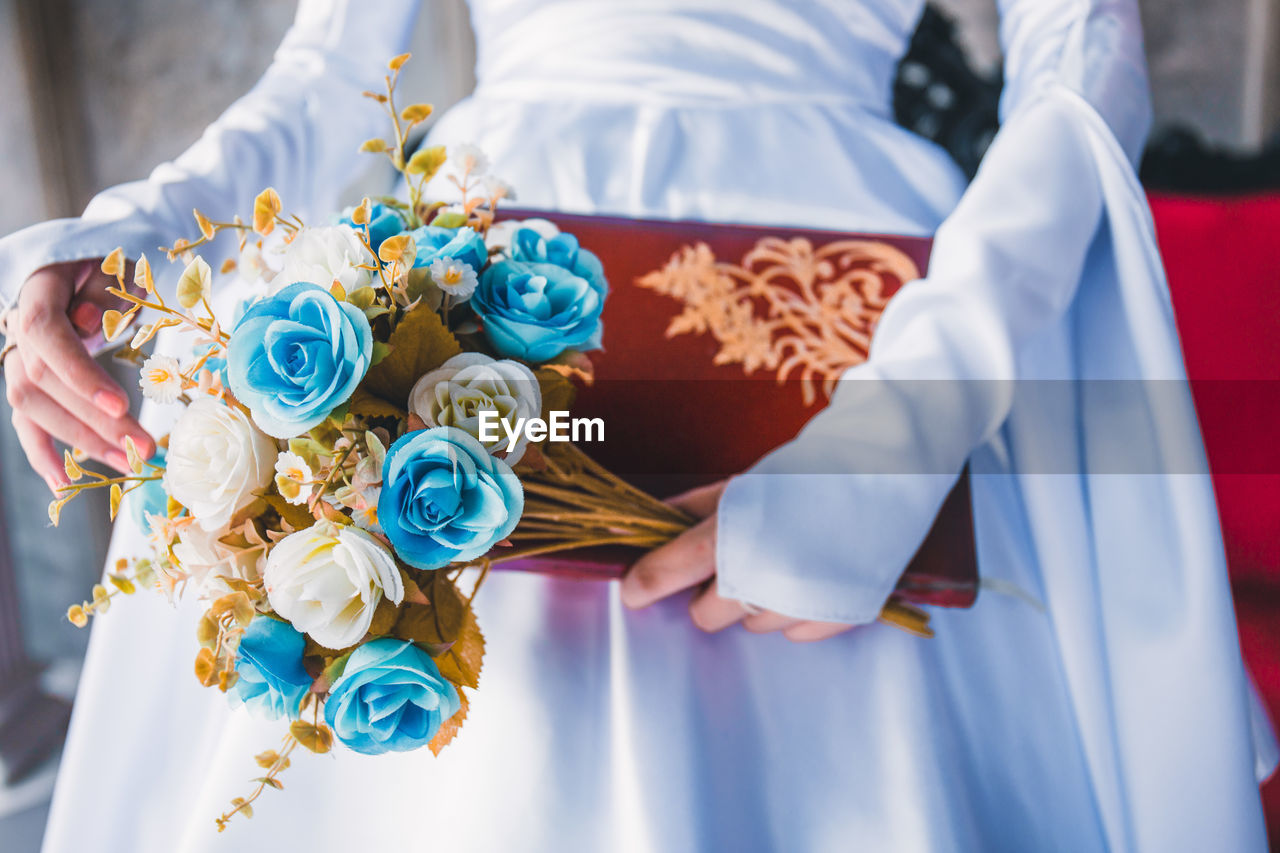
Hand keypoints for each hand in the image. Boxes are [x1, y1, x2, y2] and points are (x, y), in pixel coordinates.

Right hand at [4, 259, 154, 492]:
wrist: (77, 267)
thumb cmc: (103, 266)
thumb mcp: (114, 266)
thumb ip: (103, 293)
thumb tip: (87, 325)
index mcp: (38, 293)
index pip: (47, 336)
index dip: (79, 374)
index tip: (120, 405)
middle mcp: (17, 329)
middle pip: (45, 382)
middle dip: (95, 421)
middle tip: (143, 448)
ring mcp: (17, 358)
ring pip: (35, 407)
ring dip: (81, 441)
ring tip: (127, 464)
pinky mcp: (27, 382)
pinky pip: (25, 422)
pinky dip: (42, 454)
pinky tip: (63, 486)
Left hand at [620, 480, 854, 641]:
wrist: (888, 467)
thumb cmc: (809, 470)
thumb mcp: (742, 484)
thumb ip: (690, 510)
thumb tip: (645, 528)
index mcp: (733, 532)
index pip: (668, 572)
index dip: (645, 583)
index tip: (635, 591)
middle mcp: (763, 573)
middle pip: (706, 615)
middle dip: (713, 593)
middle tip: (736, 563)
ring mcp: (803, 600)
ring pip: (751, 626)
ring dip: (757, 603)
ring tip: (784, 561)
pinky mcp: (840, 615)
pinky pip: (795, 635)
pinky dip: (796, 613)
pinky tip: (810, 578)